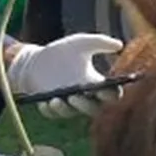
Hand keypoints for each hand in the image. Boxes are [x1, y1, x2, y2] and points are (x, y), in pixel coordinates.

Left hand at [6, 32, 122, 117]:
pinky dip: (50, 110)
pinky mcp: (52, 109)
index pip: (111, 95)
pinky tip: (45, 102)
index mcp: (96, 84)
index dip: (111, 93)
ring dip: (65, 108)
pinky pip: (53, 114)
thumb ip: (101, 42)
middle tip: (76, 95)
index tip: (105, 87)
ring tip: (56, 99)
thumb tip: (119, 45)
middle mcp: (85, 98)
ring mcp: (68, 105)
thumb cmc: (63, 51)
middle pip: (93, 109)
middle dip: (86, 104)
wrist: (36, 60)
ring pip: (72, 113)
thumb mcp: (82, 43)